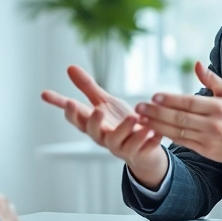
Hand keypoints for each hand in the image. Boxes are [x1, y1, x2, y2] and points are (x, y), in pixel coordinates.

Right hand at [40, 65, 168, 186]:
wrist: (141, 147)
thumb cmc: (119, 122)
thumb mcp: (103, 102)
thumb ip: (87, 87)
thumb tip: (70, 67)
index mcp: (93, 124)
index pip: (76, 119)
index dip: (70, 112)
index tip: (68, 102)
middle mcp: (102, 137)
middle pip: (93, 131)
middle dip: (94, 122)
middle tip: (98, 110)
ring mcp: (119, 146)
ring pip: (117, 141)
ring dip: (124, 129)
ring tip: (133, 116)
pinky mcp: (136, 152)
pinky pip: (141, 148)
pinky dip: (147, 139)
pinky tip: (153, 130)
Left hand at [134, 61, 221, 174]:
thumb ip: (212, 79)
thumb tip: (196, 64)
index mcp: (218, 107)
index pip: (189, 102)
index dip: (170, 100)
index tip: (154, 96)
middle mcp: (212, 123)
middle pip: (180, 117)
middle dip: (157, 113)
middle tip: (139, 108)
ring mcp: (208, 138)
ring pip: (178, 131)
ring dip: (157, 125)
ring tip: (140, 120)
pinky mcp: (205, 150)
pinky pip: (182, 142)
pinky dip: (167, 136)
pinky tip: (153, 130)